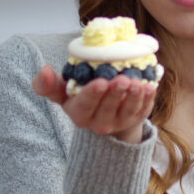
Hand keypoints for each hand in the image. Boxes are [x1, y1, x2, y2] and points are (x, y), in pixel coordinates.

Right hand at [32, 65, 155, 143]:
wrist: (103, 109)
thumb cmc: (80, 95)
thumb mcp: (63, 91)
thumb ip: (49, 84)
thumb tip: (44, 70)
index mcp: (79, 114)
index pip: (84, 106)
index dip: (92, 95)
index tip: (101, 82)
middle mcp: (99, 122)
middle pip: (108, 109)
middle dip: (115, 94)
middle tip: (122, 79)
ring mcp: (119, 122)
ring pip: (127, 111)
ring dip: (133, 97)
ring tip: (138, 83)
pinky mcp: (136, 119)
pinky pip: (142, 110)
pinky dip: (147, 99)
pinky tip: (150, 86)